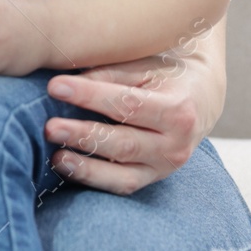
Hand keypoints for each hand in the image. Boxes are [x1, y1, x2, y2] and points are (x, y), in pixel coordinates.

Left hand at [41, 40, 218, 194]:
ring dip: (86, 166)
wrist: (200, 98)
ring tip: (55, 156)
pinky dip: (93, 179)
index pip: (127, 103)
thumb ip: (108, 73)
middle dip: (84, 136)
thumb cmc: (164, 73)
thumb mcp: (143, 65)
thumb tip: (66, 83)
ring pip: (123, 173)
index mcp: (177, 109)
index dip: (89, 95)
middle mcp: (175, 144)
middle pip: (124, 143)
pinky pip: (122, 184)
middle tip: (50, 127)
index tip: (55, 86)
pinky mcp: (153, 178)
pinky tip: (65, 166)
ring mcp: (165, 166)